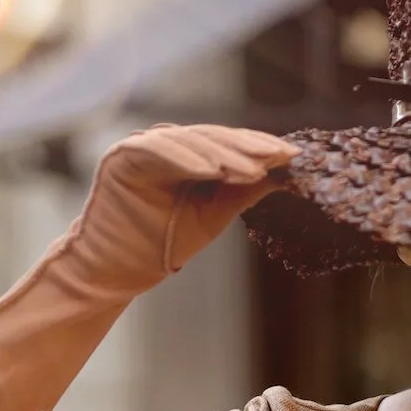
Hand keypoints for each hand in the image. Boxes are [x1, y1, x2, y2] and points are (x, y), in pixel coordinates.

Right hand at [72, 123, 300, 294]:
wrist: (116, 271)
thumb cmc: (161, 245)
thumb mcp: (213, 216)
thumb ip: (241, 191)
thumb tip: (283, 174)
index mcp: (187, 157)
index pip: (228, 146)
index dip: (260, 148)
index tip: (294, 156)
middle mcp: (166, 146)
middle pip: (213, 139)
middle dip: (249, 148)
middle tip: (281, 156)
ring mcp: (143, 147)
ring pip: (190, 142)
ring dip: (224, 154)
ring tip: (254, 167)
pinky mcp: (123, 156)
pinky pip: (158, 151)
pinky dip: (186, 159)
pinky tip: (214, 170)